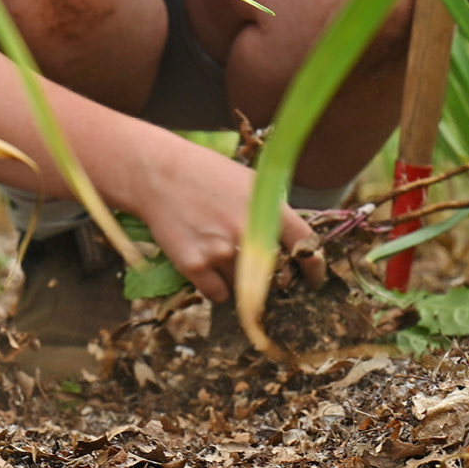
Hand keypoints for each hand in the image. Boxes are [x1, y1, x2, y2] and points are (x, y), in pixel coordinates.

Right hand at [136, 141, 321, 304]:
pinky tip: (206, 264)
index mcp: (267, 207)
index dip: (313, 267)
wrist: (155, 173)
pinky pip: (218, 294)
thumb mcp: (247, 182)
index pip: (305, 244)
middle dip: (273, 281)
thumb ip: (269, 212)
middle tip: (263, 276)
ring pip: (245, 287)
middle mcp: (248, 231)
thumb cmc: (203, 173)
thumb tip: (287, 244)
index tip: (312, 279)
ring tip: (221, 255)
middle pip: (275, 275)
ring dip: (239, 281)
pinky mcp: (195, 265)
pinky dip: (215, 287)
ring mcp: (221, 250)